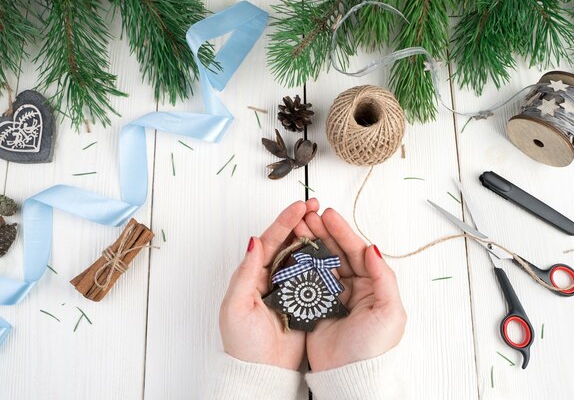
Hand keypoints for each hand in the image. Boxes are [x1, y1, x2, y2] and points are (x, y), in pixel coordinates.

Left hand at [219, 199, 319, 369]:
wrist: (262, 372)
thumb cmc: (243, 344)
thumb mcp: (236, 306)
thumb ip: (245, 273)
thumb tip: (253, 241)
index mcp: (254, 274)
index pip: (271, 240)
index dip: (285, 221)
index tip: (300, 206)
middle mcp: (272, 277)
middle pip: (288, 243)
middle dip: (302, 222)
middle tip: (316, 205)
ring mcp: (289, 288)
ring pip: (303, 256)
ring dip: (313, 237)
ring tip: (326, 221)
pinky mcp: (303, 301)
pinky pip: (314, 276)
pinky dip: (322, 261)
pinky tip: (332, 249)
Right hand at [294, 208, 406, 371]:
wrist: (349, 377)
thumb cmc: (373, 348)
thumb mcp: (389, 311)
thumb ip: (383, 277)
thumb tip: (373, 248)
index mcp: (373, 285)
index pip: (357, 251)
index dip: (343, 232)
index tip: (328, 215)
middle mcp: (354, 287)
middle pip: (338, 252)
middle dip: (323, 232)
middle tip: (309, 216)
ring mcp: (334, 295)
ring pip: (322, 262)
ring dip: (311, 243)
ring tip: (299, 227)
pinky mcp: (317, 305)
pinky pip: (309, 279)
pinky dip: (301, 263)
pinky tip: (294, 250)